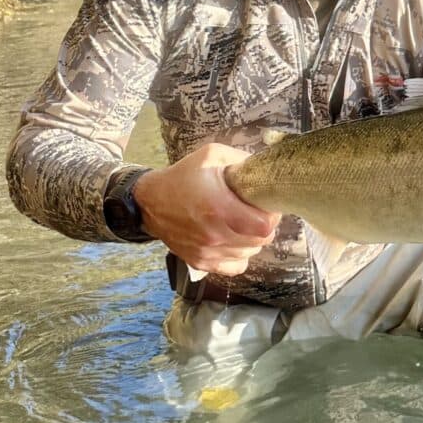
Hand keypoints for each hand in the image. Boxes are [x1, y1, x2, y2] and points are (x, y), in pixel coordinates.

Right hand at [134, 143, 280, 276]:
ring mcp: (207, 252)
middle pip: (261, 241)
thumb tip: (265, 168)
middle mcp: (214, 235)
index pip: (265, 226)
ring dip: (252, 240)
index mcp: (219, 208)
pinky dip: (240, 255)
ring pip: (250, 253)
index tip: (267, 205)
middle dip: (265, 226)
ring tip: (243, 224)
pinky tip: (234, 240)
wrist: (150, 202)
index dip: (272, 215)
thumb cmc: (183, 177)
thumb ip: (242, 160)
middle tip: (257, 212)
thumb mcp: (212, 155)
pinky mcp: (200, 262)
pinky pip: (235, 267)